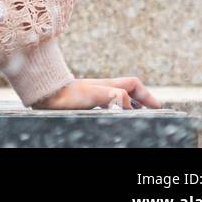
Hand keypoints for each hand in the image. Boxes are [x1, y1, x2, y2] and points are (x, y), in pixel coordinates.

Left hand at [31, 77, 162, 109]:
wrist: (45, 94)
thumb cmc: (68, 94)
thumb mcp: (95, 94)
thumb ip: (114, 96)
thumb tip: (129, 103)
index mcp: (108, 85)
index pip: (133, 84)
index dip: (147, 95)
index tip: (157, 107)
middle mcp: (102, 88)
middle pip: (128, 90)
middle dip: (141, 99)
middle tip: (151, 111)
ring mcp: (94, 94)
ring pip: (117, 97)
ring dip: (129, 105)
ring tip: (138, 115)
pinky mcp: (85, 102)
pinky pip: (106, 104)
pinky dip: (115, 110)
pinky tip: (114, 117)